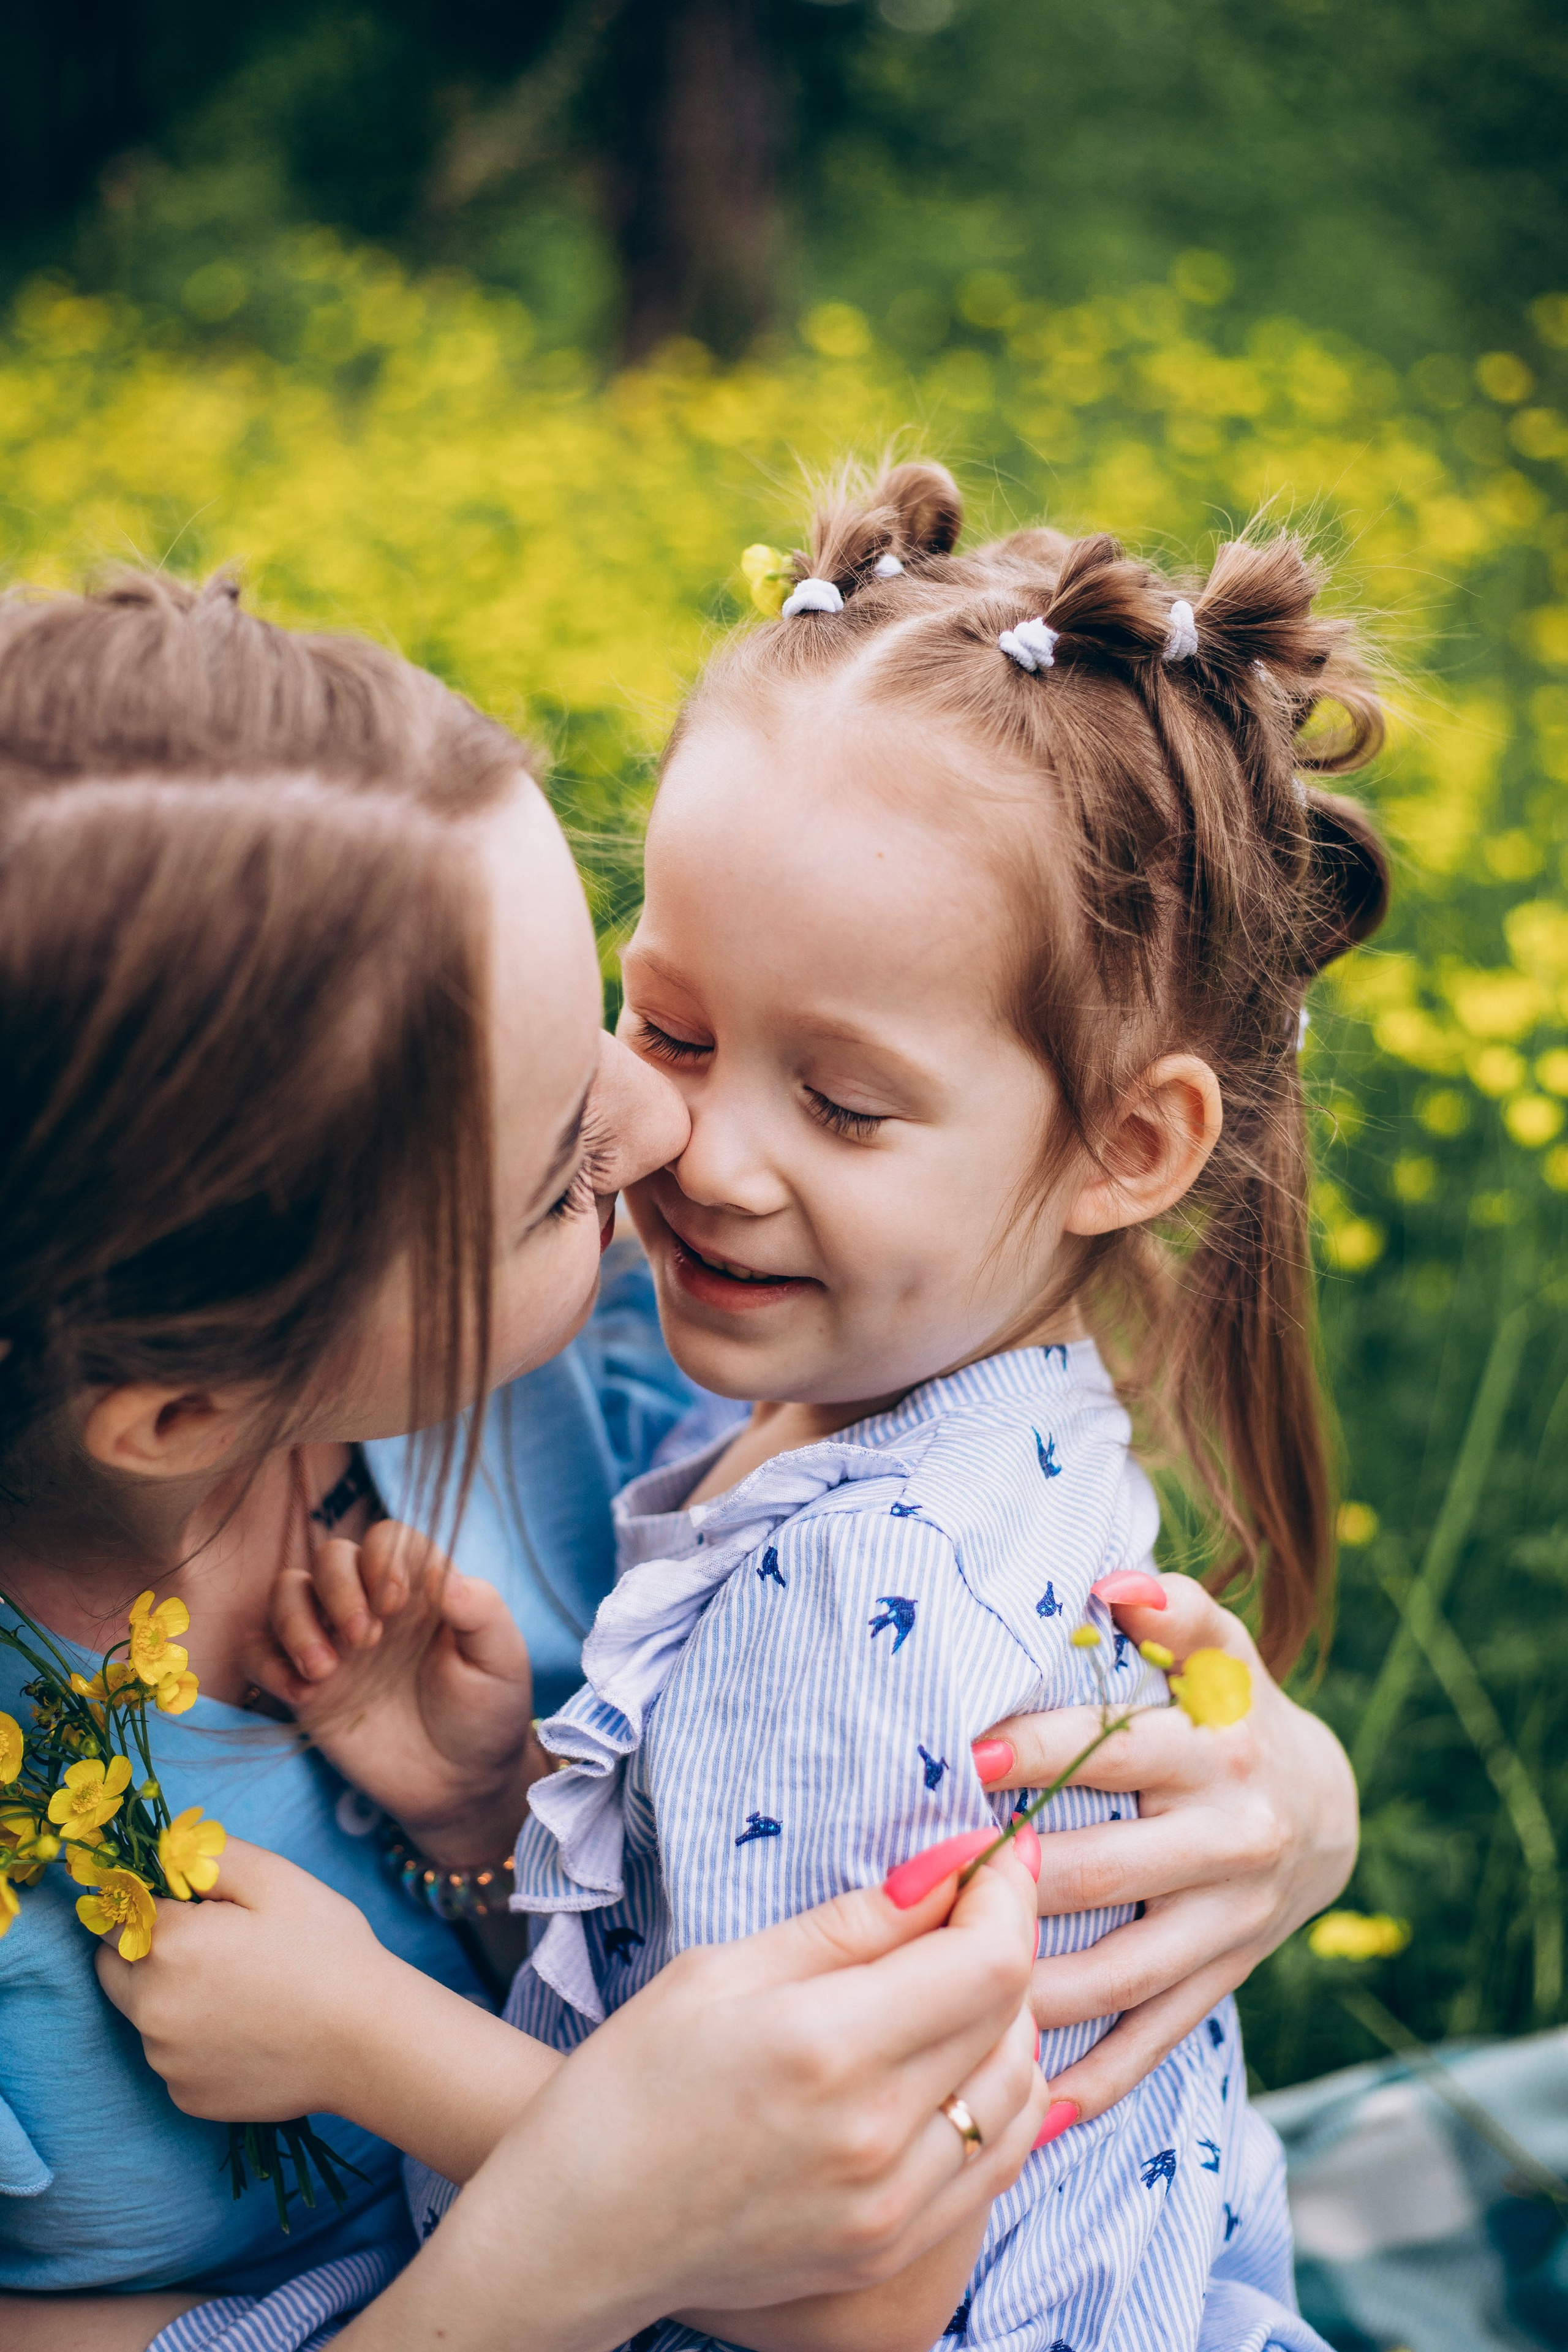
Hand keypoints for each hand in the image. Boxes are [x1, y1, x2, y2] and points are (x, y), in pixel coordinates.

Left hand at [95, 1839, 556, 2180]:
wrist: (369, 2041)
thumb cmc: (326, 1949)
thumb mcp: (276, 1877)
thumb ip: (208, 1854)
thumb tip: (165, 1849)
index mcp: (167, 1945)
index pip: (119, 1915)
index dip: (152, 1906)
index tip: (192, 1909)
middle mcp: (151, 2007)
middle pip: (116, 1970)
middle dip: (148, 1953)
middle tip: (214, 1949)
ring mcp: (166, 2060)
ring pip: (147, 2017)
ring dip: (175, 2000)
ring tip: (246, 1993)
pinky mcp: (187, 2098)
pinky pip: (175, 2060)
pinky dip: (198, 2045)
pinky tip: (250, 2032)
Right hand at [255, 1520, 544, 1862]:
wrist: (458, 1786)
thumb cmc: (485, 1714)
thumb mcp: (499, 1661)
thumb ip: (480, 1610)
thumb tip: (441, 1575)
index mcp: (420, 1589)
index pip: (387, 1539)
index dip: (381, 1559)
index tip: (394, 1603)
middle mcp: (371, 1606)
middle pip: (331, 1557)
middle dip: (337, 1589)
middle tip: (364, 1641)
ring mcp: (334, 1643)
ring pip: (287, 1592)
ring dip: (295, 1621)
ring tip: (325, 1670)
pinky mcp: (304, 1685)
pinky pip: (260, 1651)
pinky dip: (269, 1663)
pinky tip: (304, 1695)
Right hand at [337, 1843, 1046, 2351]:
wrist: (578, 2233)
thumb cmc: (629, 2083)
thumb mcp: (724, 1969)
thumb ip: (852, 1923)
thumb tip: (949, 1867)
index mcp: (827, 2046)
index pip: (990, 1960)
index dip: (1005, 1893)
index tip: (991, 1854)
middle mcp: (876, 2135)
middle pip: (1013, 2017)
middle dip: (1004, 1940)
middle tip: (962, 1906)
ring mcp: (889, 2207)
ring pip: (1019, 2093)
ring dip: (1007, 2022)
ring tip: (950, 1983)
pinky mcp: (889, 2251)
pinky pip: (998, 2166)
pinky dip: (999, 2101)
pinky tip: (957, 2064)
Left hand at [975, 1573, 1356, 2123]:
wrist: (1331, 1808)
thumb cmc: (1237, 1713)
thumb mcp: (1223, 1652)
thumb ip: (1175, 1608)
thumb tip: (1113, 1580)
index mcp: (1218, 1753)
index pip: (1114, 1749)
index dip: (1036, 1753)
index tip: (958, 1758)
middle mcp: (1231, 1842)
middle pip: (1103, 1870)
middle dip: (1012, 1883)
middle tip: (921, 1892)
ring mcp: (1230, 1924)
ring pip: (1121, 1972)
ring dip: (1033, 1991)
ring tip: (945, 1999)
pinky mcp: (1223, 1978)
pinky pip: (1156, 2037)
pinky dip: (1097, 2077)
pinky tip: (1027, 2106)